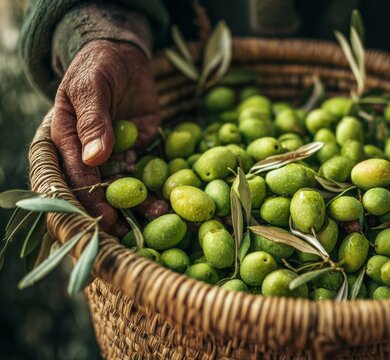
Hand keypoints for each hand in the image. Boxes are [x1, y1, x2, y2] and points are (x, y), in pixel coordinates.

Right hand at [51, 40, 160, 234]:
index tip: (104, 218)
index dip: (88, 197)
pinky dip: (158, 188)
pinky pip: (148, 173)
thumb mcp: (90, 86)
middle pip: (98, 189)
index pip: (75, 174)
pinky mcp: (139, 150)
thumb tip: (95, 158)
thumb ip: (92, 120)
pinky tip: (170, 201)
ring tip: (161, 217)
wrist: (124, 55)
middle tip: (129, 233)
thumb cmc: (97, 66)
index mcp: (66, 140)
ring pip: (126, 186)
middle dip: (114, 212)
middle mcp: (89, 154)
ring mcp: (115, 154)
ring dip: (141, 204)